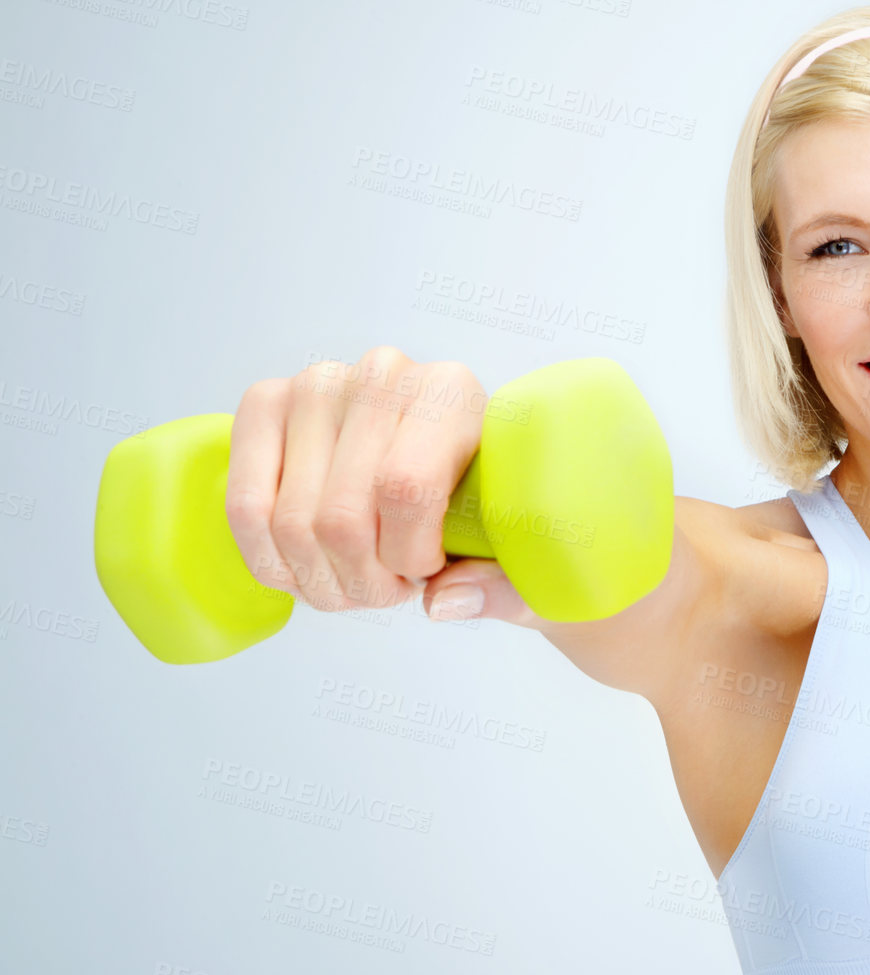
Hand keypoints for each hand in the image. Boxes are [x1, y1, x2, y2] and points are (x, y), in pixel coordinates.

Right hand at [222, 345, 533, 623]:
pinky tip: (310, 569)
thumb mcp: (519, 552)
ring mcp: (315, 385)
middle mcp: (382, 373)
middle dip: (363, 582)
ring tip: (355, 579)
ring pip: (291, 522)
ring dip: (321, 580)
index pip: (405, 489)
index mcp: (452, 392)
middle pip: (342, 517)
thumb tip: (441, 602)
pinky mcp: (265, 404)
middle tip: (388, 589)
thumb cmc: (486, 506)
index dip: (408, 556)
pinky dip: (273, 563)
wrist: (447, 460)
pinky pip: (244, 508)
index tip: (427, 571)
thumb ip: (501, 586)